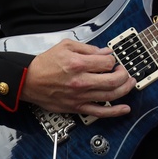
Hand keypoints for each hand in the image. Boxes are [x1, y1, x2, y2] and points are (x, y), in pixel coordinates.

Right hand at [21, 39, 135, 117]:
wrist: (28, 81)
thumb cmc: (45, 64)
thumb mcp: (65, 46)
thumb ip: (88, 48)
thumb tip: (106, 52)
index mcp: (78, 64)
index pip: (107, 63)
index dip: (113, 60)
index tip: (111, 60)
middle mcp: (81, 81)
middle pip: (114, 80)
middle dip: (124, 74)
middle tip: (124, 71)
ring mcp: (80, 96)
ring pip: (111, 95)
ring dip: (125, 89)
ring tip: (130, 83)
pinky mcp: (77, 107)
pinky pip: (100, 112)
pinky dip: (115, 111)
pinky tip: (125, 109)